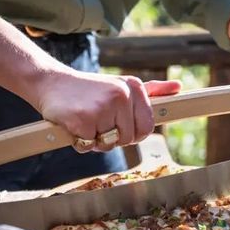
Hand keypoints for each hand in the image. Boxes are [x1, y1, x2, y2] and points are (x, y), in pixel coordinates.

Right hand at [36, 68, 180, 151]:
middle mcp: (121, 95)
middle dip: (112, 137)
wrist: (51, 82)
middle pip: (128, 139)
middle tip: (98, 121)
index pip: (146, 127)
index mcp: (134, 87)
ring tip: (85, 120)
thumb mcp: (122, 86)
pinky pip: (88, 146)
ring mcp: (103, 107)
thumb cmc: (90, 90)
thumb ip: (152, 90)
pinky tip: (73, 123)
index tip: (118, 124)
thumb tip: (178, 88)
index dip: (132, 133)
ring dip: (95, 141)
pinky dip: (79, 141)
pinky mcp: (83, 119)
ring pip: (108, 145)